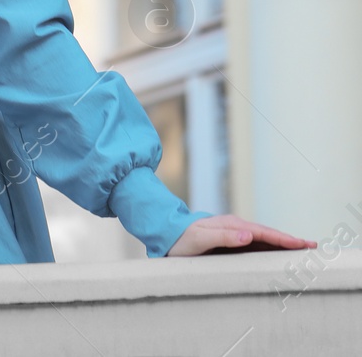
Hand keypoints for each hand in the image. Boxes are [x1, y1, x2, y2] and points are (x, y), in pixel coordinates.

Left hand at [165, 214, 315, 255]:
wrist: (165, 234)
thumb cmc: (182, 238)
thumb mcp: (201, 239)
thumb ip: (224, 236)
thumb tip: (249, 235)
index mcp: (232, 225)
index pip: (264, 233)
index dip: (284, 239)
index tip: (302, 244)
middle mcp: (236, 227)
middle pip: (268, 234)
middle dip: (290, 241)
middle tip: (312, 247)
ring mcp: (234, 233)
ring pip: (263, 239)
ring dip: (282, 244)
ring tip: (302, 249)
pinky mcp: (230, 240)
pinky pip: (254, 244)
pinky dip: (269, 247)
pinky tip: (277, 253)